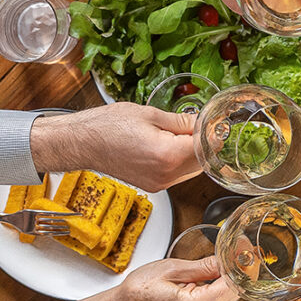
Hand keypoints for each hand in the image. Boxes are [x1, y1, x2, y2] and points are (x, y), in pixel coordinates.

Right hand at [29, 104, 200, 191]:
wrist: (81, 142)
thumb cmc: (107, 126)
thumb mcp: (150, 114)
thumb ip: (182, 121)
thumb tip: (203, 122)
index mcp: (167, 155)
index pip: (205, 147)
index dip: (214, 134)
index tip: (219, 124)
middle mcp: (165, 175)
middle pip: (201, 162)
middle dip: (204, 144)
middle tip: (201, 124)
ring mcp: (158, 183)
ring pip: (190, 170)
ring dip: (192, 154)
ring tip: (180, 133)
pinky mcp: (152, 186)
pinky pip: (176, 175)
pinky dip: (179, 161)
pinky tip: (169, 145)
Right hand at [114, 255, 237, 300]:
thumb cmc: (141, 289)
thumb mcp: (172, 268)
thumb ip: (204, 266)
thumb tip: (228, 258)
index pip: (232, 287)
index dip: (241, 268)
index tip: (243, 252)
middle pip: (234, 293)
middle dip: (237, 272)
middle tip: (236, 250)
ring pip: (230, 298)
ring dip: (229, 280)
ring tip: (219, 262)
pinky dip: (220, 288)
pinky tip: (212, 277)